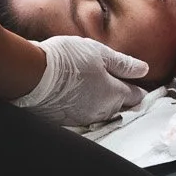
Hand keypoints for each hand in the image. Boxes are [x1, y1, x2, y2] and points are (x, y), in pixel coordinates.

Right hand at [12, 34, 149, 126]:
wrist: (31, 75)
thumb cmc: (66, 60)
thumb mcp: (99, 53)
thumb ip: (123, 64)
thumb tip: (143, 70)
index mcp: (113, 94)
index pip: (135, 96)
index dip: (139, 89)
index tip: (141, 86)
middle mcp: (101, 111)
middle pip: (119, 106)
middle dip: (123, 98)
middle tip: (121, 86)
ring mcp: (83, 118)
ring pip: (101, 113)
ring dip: (103, 103)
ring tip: (98, 90)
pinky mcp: (67, 121)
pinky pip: (83, 116)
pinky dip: (84, 107)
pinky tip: (78, 96)